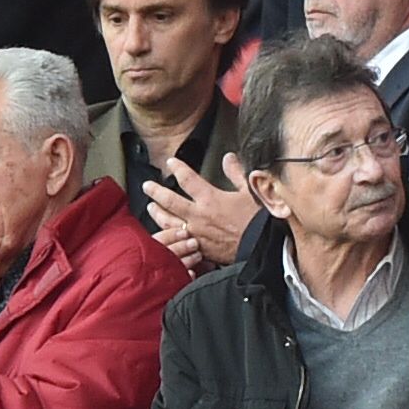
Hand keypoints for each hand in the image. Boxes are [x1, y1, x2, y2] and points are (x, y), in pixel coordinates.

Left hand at [143, 155, 259, 271]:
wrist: (262, 248)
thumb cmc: (258, 220)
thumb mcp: (250, 192)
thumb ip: (236, 173)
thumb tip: (229, 158)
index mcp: (210, 199)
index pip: (187, 179)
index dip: (177, 168)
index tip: (170, 162)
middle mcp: (198, 216)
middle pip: (169, 201)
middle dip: (156, 192)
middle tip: (147, 186)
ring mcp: (196, 234)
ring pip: (168, 222)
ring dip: (157, 214)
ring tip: (150, 208)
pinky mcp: (199, 250)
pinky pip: (177, 242)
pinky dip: (168, 237)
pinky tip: (165, 234)